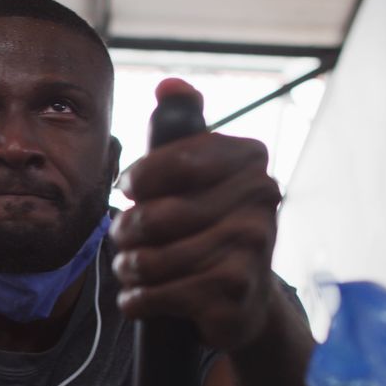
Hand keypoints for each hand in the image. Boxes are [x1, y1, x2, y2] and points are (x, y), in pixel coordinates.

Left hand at [109, 79, 281, 350]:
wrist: (245, 301)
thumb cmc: (210, 228)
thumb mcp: (198, 175)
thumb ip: (181, 129)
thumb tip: (168, 85)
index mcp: (250, 160)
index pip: (176, 160)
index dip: (139, 179)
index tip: (128, 190)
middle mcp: (262, 199)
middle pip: (156, 215)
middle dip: (125, 232)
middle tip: (123, 239)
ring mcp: (253, 247)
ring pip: (151, 259)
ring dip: (128, 268)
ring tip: (131, 268)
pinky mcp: (236, 293)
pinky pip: (158, 294)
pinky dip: (136, 300)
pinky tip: (139, 297)